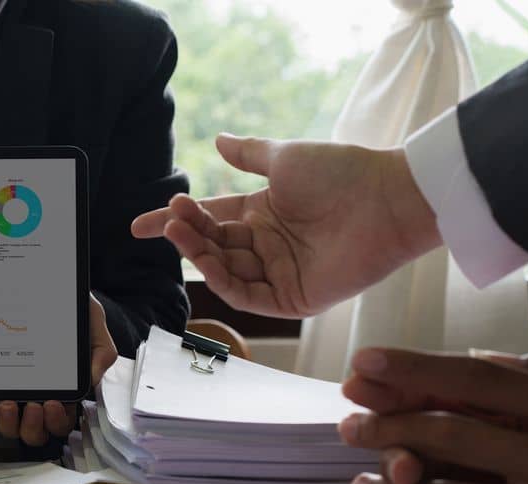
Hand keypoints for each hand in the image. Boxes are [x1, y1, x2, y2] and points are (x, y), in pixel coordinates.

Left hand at [0, 294, 116, 445]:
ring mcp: (17, 394)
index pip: (62, 420)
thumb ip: (101, 350)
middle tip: (34, 407)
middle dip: (34, 427)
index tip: (53, 404)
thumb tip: (92, 378)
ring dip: (10, 424)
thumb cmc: (73, 312)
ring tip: (9, 404)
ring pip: (12, 428)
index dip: (57, 420)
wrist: (48, 292)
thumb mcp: (93, 323)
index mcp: (66, 391)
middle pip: (37, 432)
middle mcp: (41, 398)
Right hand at [130, 135, 441, 318]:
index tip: (139, 224)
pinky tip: (206, 259)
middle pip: (213, 246)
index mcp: (264, 214)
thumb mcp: (285, 158)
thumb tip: (219, 140)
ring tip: (179, 231)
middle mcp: (267, 246)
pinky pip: (247, 296)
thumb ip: (249, 154)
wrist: (388, 198)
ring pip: (224, 272)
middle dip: (186, 234)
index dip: (177, 221)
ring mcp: (279, 275)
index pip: (210, 220)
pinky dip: (222, 281)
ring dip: (198, 254)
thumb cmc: (344, 172)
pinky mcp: (292, 300)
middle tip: (169, 218)